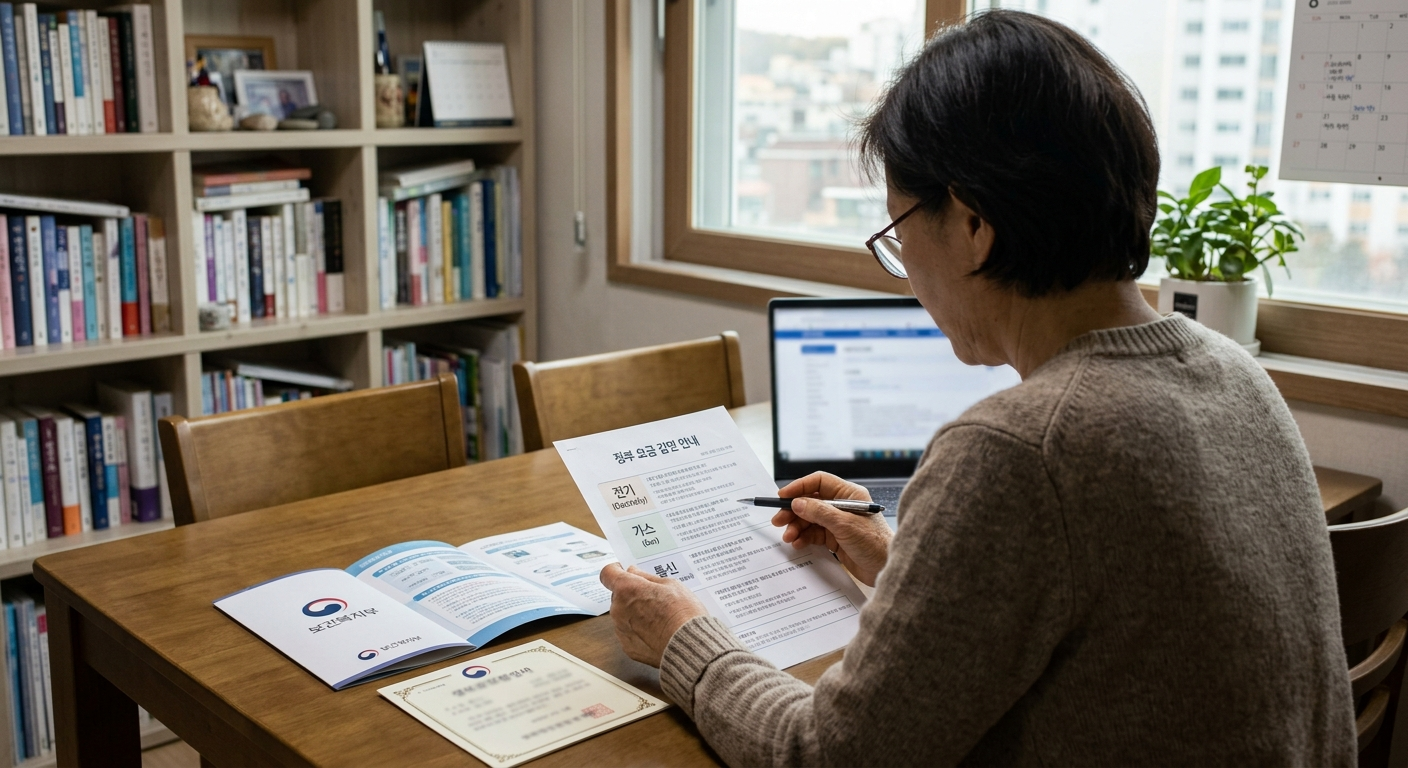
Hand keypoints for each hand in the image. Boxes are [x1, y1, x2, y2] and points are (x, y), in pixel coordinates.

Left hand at [599, 563, 707, 666]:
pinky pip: (629, 633)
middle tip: (654, 598)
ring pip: (623, 615)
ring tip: (659, 618)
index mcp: (627, 589)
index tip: (624, 572)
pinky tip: (657, 632)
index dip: (616, 571)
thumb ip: (646, 577)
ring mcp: (621, 629)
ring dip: (635, 613)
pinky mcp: (627, 647)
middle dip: (632, 594)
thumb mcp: (671, 585)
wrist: (688, 646)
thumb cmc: (682, 613)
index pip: (608, 574)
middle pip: (618, 596)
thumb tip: (633, 572)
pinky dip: (639, 631)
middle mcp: (618, 609)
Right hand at [774, 472, 891, 586]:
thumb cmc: (875, 543)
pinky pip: (814, 534)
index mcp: (849, 494)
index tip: (783, 496)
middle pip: (811, 502)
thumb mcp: (845, 525)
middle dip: (794, 511)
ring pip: (810, 519)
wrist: (887, 569)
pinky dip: (804, 537)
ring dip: (797, 527)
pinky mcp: (836, 538)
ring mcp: (838, 522)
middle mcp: (843, 506)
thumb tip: (797, 503)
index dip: (800, 487)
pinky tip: (797, 543)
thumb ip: (819, 512)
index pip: (819, 482)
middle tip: (778, 520)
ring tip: (788, 537)